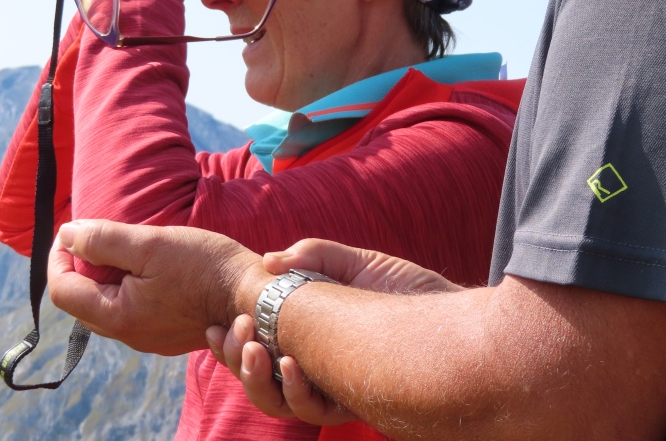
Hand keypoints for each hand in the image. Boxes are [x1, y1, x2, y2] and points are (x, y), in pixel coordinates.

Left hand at [47, 219, 270, 355]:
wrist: (253, 294)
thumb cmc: (205, 266)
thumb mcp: (151, 243)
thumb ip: (104, 240)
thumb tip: (66, 235)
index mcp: (118, 316)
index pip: (63, 291)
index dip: (58, 258)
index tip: (72, 232)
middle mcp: (129, 336)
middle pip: (83, 301)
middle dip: (83, 267)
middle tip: (102, 237)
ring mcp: (150, 339)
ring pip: (109, 307)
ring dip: (108, 278)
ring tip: (131, 250)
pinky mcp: (168, 335)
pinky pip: (134, 312)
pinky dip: (130, 289)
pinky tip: (154, 270)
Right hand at [205, 239, 458, 425]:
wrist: (455, 317)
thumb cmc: (408, 289)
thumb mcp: (358, 263)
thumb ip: (315, 255)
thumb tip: (270, 260)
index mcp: (308, 333)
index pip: (256, 342)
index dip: (228, 341)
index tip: (210, 326)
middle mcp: (315, 364)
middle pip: (258, 376)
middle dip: (236, 360)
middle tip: (234, 335)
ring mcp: (334, 385)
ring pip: (279, 401)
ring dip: (257, 380)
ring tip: (256, 350)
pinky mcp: (356, 400)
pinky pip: (316, 410)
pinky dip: (299, 391)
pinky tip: (294, 368)